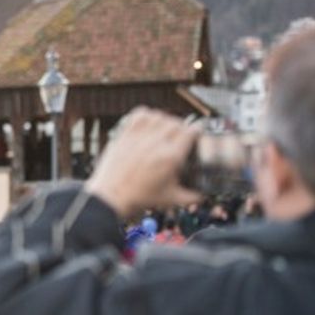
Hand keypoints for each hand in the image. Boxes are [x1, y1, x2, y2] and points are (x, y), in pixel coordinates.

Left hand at [85, 107, 200, 218]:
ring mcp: (138, 138)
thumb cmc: (138, 198)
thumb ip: (192, 196)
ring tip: (165, 130)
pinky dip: (147, 115)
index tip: (196, 135)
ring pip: (159, 116)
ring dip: (165, 120)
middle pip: (176, 123)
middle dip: (182, 128)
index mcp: (170, 157)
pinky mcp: (124, 136)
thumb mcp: (171, 199)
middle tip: (180, 136)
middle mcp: (155, 144)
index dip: (197, 132)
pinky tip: (149, 124)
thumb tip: (204, 194)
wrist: (111, 197)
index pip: (191, 131)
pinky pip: (138, 115)